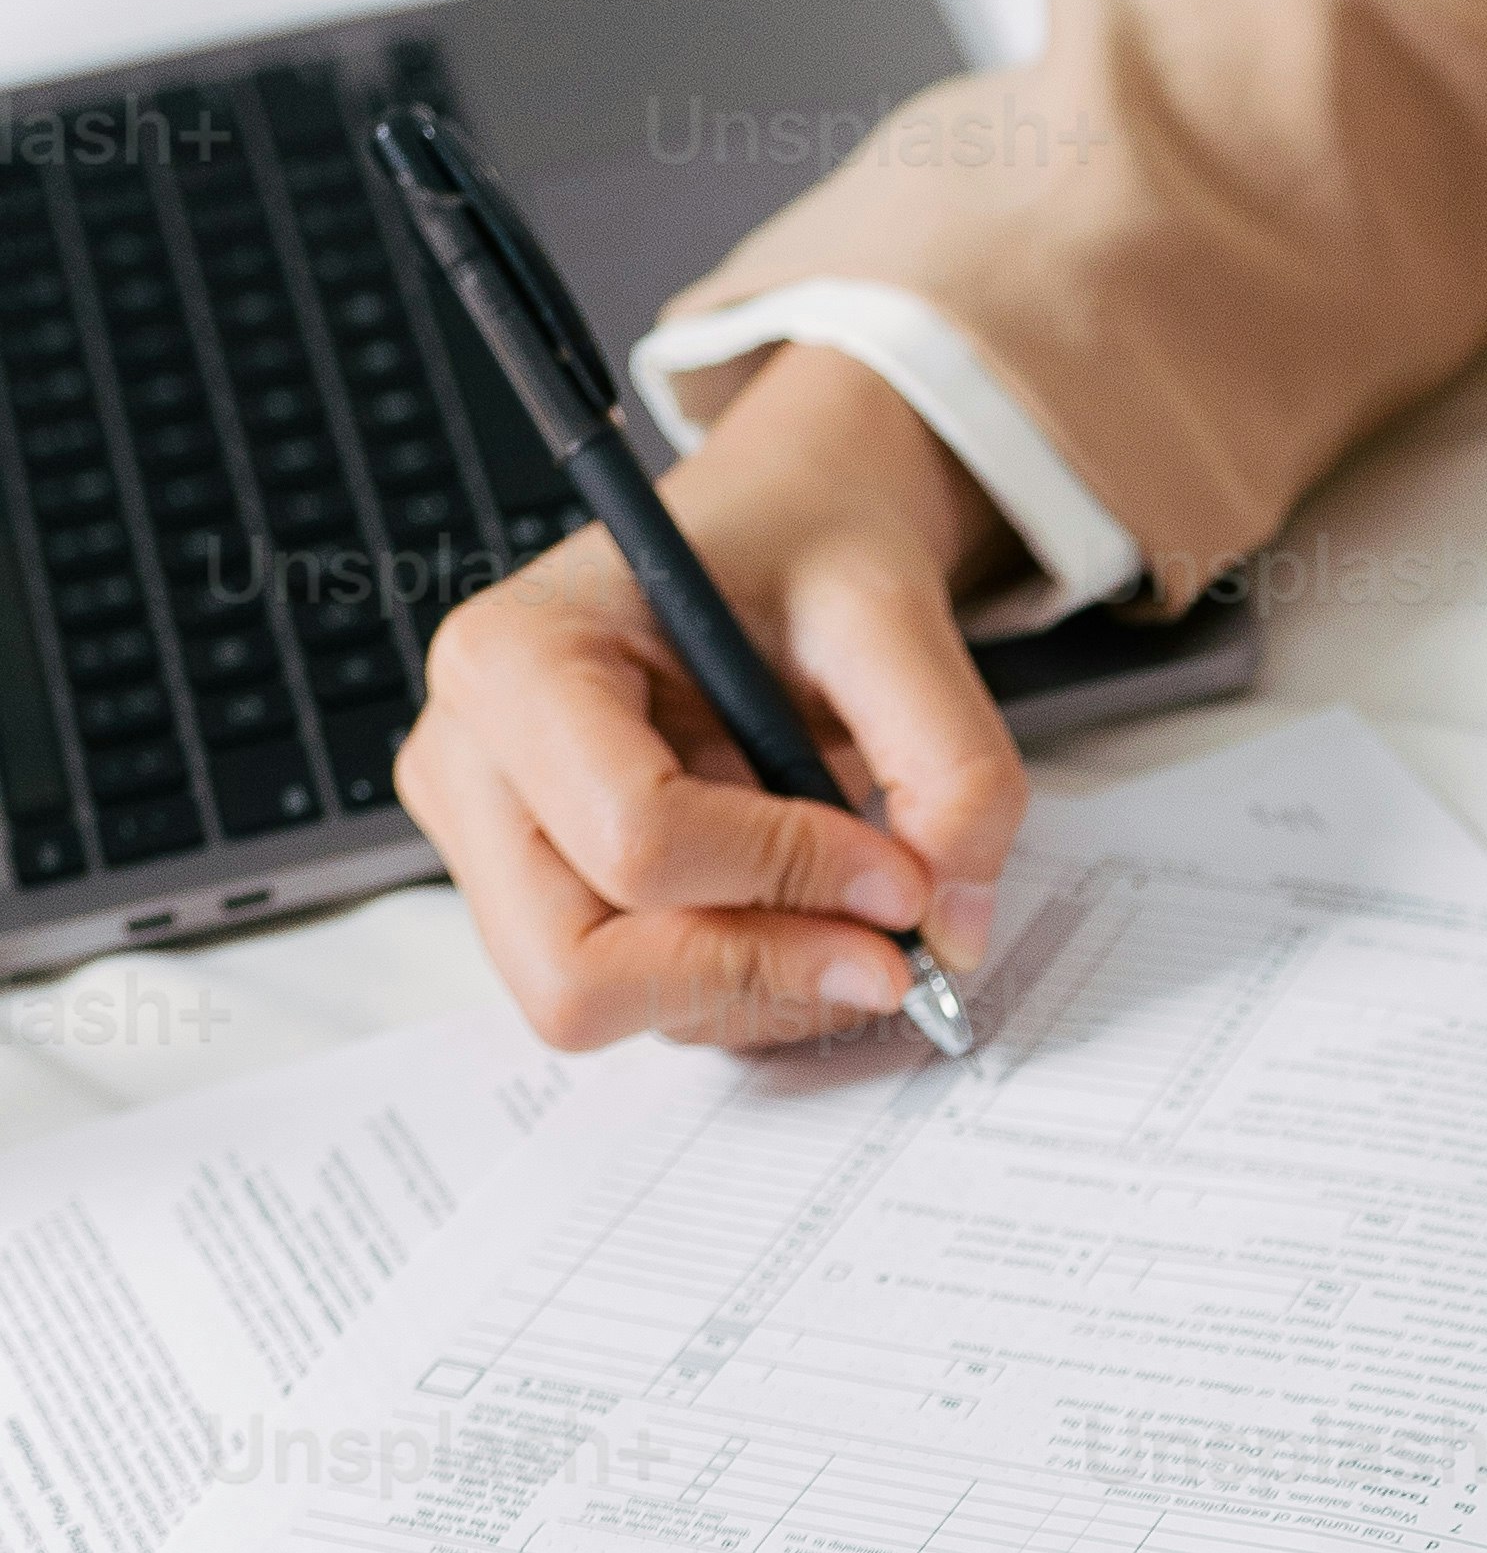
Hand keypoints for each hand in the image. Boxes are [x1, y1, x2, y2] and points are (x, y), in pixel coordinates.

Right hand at [395, 343, 1031, 1052]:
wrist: (781, 542)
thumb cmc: (801, 555)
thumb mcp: (895, 615)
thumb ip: (951, 765)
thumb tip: (951, 931)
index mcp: (515, 661)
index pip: (636, 842)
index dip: (789, 881)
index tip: (904, 876)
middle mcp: (468, 764)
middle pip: (579, 972)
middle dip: (755, 975)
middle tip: (887, 955)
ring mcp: (490, 849)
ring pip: (617, 1010)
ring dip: (767, 988)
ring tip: (854, 907)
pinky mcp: (541, 902)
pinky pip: (647, 1003)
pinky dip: (754, 987)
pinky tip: (811, 913)